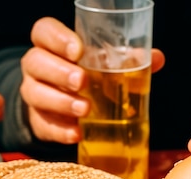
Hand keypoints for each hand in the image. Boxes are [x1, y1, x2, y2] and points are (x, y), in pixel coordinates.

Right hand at [20, 17, 164, 143]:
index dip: (57, 38)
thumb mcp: (105, 64)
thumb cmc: (89, 76)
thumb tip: (156, 58)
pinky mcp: (38, 121)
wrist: (67, 108)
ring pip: (35, 94)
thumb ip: (127, 59)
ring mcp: (34, 94)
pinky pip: (43, 125)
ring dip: (60, 102)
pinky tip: (77, 133)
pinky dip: (61, 130)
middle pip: (36, 62)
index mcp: (52, 45)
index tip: (78, 50)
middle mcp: (37, 67)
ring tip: (85, 109)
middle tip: (82, 82)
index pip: (44, 32)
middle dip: (59, 72)